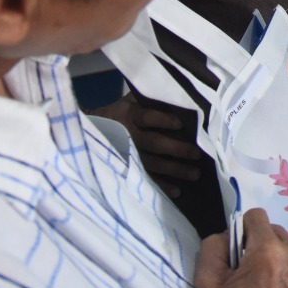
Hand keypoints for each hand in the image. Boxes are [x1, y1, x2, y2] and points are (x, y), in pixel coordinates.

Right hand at [88, 93, 202, 197]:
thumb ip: (150, 98)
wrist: (90, 131)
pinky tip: (177, 191)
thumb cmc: (121, 112)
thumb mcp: (131, 100)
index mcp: (128, 114)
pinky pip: (145, 178)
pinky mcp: (128, 169)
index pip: (146, 117)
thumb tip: (180, 95)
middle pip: (153, 143)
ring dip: (174, 170)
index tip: (180, 124)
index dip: (162, 120)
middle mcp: (128, 135)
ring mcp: (128, 155)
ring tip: (195, 174)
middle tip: (197, 153)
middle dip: (176, 149)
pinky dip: (161, 186)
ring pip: (152, 163)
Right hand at [196, 208, 287, 287]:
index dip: (245, 231)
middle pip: (277, 233)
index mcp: (267, 251)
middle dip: (264, 248)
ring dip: (283, 262)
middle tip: (255, 275)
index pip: (257, 216)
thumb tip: (228, 232)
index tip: (242, 249)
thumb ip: (213, 247)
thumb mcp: (208, 285)